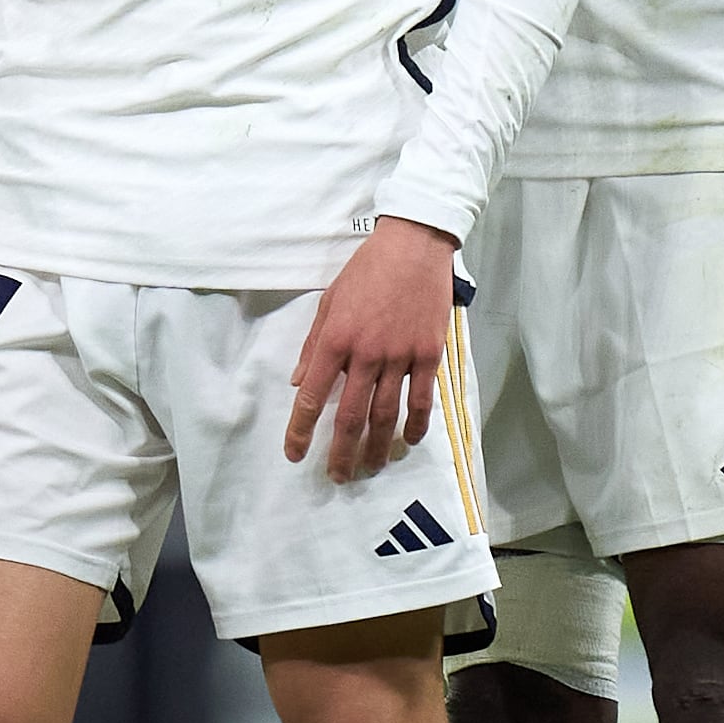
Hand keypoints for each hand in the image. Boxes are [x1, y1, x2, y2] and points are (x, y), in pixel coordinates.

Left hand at [287, 218, 455, 481]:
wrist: (414, 246)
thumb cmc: (367, 270)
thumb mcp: (329, 301)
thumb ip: (314, 345)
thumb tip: (297, 382)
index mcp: (336, 339)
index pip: (311, 396)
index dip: (301, 429)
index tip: (294, 453)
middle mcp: (366, 354)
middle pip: (350, 416)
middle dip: (340, 452)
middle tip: (336, 476)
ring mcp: (400, 356)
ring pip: (386, 415)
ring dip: (376, 447)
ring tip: (370, 467)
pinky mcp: (429, 354)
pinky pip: (422, 400)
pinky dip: (416, 426)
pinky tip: (409, 442)